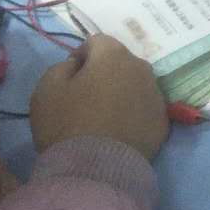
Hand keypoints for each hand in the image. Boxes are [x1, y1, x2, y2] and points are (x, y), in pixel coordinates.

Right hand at [30, 36, 168, 160]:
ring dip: (120, 91)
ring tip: (102, 116)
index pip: (97, 41)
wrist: (96, 168)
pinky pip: (144, 107)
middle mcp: (142, 68)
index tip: (69, 76)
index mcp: (114, 56)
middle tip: (85, 97)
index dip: (81, 55)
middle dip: (103, 72)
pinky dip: (133, 112)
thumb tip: (77, 65)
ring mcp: (156, 94)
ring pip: (135, 84)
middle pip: (120, 62)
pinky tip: (117, 131)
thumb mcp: (46, 89)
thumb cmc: (67, 124)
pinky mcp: (162, 120)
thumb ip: (61, 67)